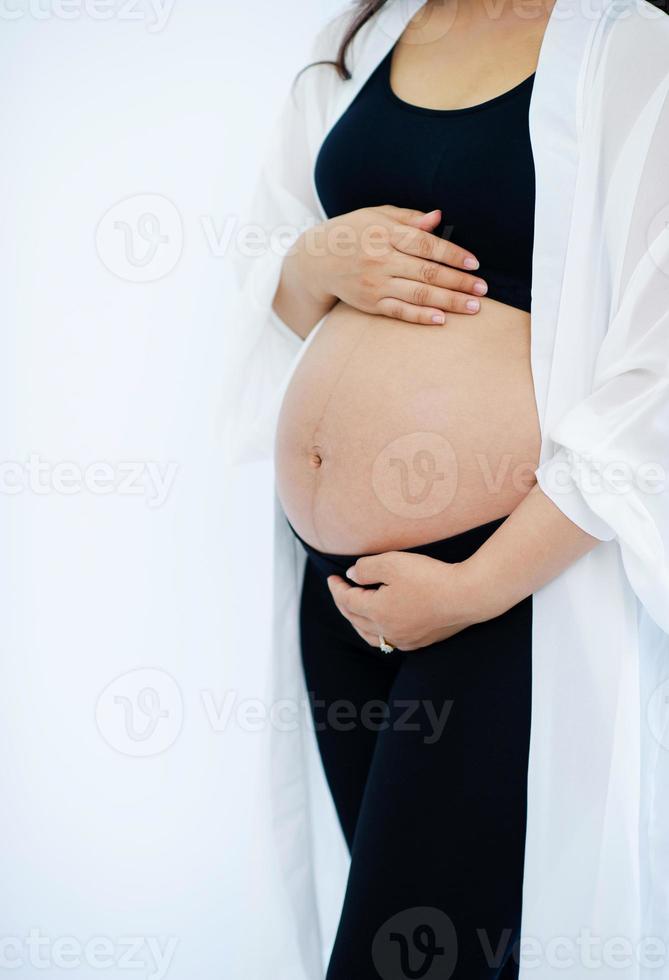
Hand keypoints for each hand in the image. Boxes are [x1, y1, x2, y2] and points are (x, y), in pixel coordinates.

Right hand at [298, 205, 487, 325]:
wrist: (315, 260)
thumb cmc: (352, 232)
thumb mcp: (376, 216)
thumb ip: (408, 218)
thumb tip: (438, 217)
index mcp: (385, 233)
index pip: (426, 244)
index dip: (453, 254)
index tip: (474, 263)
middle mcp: (380, 259)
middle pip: (427, 272)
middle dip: (458, 282)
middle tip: (482, 289)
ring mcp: (375, 284)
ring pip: (418, 294)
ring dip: (448, 301)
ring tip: (472, 307)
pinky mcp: (369, 303)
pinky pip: (400, 311)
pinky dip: (421, 316)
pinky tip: (441, 319)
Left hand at [326, 550, 482, 651]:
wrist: (468, 595)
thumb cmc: (430, 577)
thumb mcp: (392, 563)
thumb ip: (366, 569)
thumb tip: (351, 576)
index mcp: (377, 612)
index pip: (347, 601)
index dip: (337, 588)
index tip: (333, 577)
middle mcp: (388, 631)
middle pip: (356, 620)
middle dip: (344, 604)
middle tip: (339, 590)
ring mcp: (406, 640)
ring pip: (372, 636)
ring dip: (358, 622)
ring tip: (354, 610)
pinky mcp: (421, 642)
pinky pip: (390, 641)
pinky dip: (378, 632)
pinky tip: (382, 625)